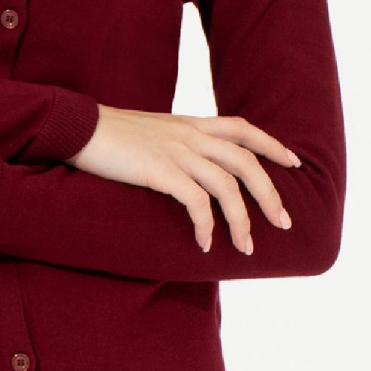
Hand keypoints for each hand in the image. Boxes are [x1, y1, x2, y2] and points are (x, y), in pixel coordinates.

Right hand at [70, 107, 301, 254]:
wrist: (76, 126)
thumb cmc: (108, 135)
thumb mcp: (151, 132)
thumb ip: (175, 143)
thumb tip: (189, 167)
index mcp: (191, 123)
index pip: (244, 129)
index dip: (272, 145)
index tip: (293, 163)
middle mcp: (190, 134)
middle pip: (247, 162)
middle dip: (270, 194)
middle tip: (284, 223)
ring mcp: (176, 151)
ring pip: (227, 186)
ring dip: (242, 220)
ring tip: (247, 247)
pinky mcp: (160, 170)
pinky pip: (196, 202)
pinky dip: (206, 225)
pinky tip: (205, 244)